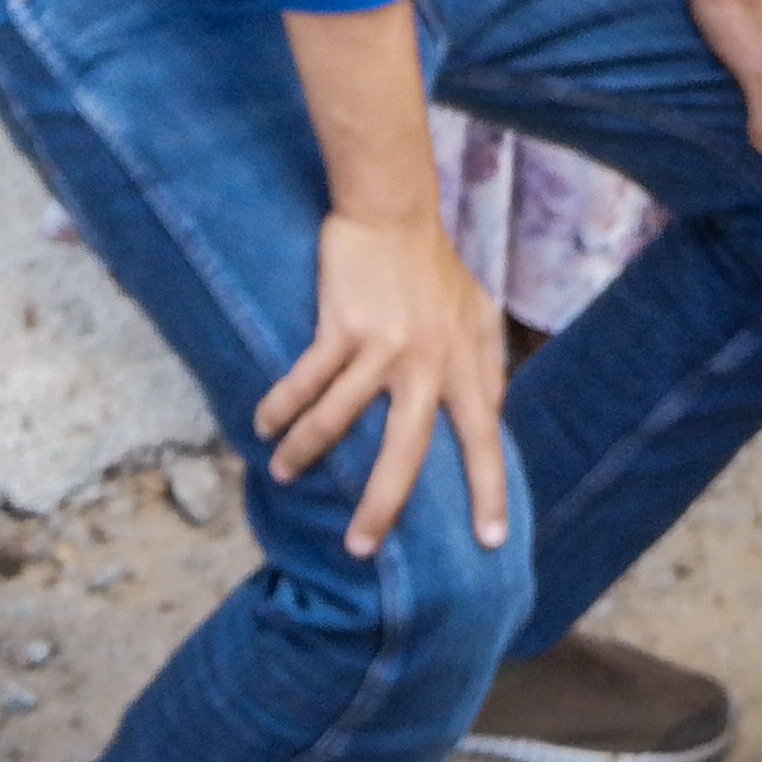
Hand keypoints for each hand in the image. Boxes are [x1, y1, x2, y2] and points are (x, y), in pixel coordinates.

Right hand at [259, 202, 510, 556]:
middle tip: (359, 549)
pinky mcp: (342, 327)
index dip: (489, 491)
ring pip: (337, 420)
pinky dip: (281, 407)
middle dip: (381, 506)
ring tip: (282, 473)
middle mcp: (428, 364)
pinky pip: (305, 381)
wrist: (393, 212)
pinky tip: (265, 426)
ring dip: (304, 453)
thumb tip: (495, 412)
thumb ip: (488, 363)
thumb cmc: (435, 265)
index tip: (491, 541)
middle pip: (405, 452)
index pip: (484, 438)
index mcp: (464, 364)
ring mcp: (384, 346)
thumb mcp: (479, 312)